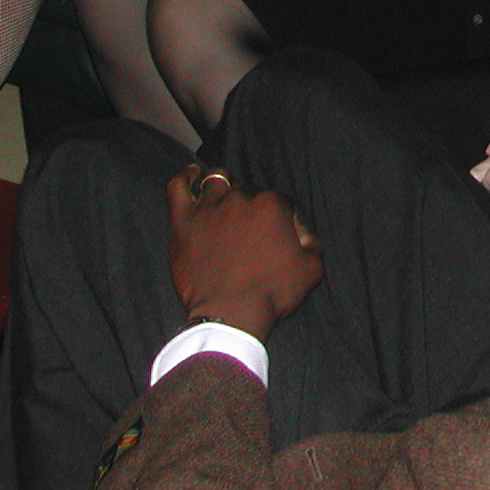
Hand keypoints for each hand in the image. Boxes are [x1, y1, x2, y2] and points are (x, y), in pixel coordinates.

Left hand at [166, 165, 321, 341]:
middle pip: (247, 189)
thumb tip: (303, 234)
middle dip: (250, 204)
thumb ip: (312, 244)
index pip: (278, 199)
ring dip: (222, 187)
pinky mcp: (183, 221)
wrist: (231, 313)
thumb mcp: (310, 270)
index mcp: (271, 205)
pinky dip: (184, 178)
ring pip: (215, 182)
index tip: (277, 234)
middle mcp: (241, 199)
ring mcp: (209, 208)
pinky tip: (190, 176)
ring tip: (222, 198)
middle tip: (248, 228)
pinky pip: (178, 188)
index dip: (280, 216)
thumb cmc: (271, 292)